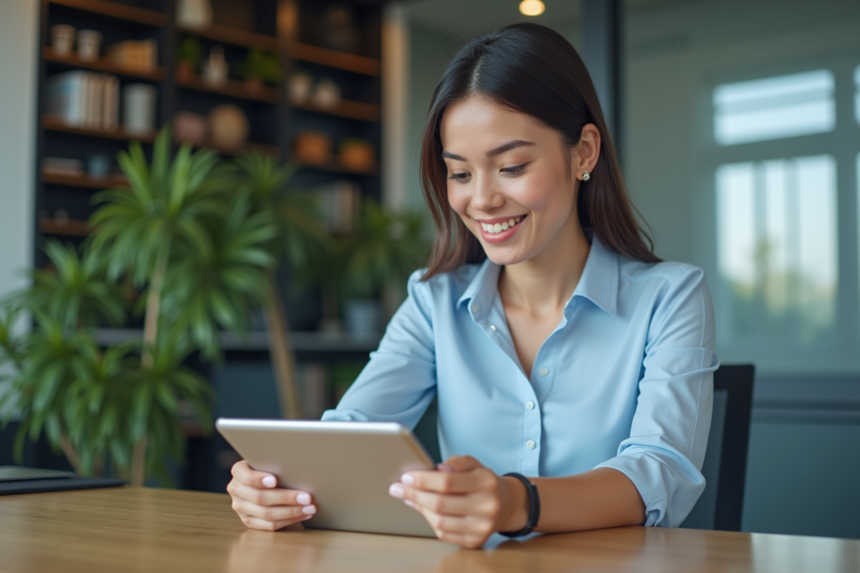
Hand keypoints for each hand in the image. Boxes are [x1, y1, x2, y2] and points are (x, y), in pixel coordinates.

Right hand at [227, 460, 317, 530]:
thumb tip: (299, 467)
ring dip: (292, 512)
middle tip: (307, 497)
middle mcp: (236, 490)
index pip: (246, 477)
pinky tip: (303, 515)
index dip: (259, 479)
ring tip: (309, 507)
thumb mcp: (268, 460)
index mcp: (238, 472)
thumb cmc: (270, 466)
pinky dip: (289, 520)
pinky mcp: (249, 521)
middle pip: (260, 498)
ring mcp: (241, 508)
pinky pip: (270, 525)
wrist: (261, 478)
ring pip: (267, 514)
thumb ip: (275, 463)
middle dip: (286, 498)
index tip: (275, 480)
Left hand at [388, 455, 527, 548]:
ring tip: (409, 497)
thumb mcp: (475, 464)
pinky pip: (444, 534)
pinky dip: (430, 521)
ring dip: (420, 508)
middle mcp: (486, 507)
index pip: (447, 481)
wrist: (507, 505)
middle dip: (414, 494)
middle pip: (440, 503)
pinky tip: (423, 509)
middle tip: (397, 488)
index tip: (406, 476)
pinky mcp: (475, 541)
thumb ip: (456, 462)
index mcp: (486, 483)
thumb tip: (435, 468)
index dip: (423, 480)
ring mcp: (481, 527)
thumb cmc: (484, 481)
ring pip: (440, 521)